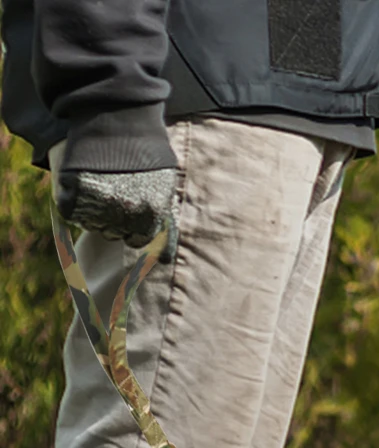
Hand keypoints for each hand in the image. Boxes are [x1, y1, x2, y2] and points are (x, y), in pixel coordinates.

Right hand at [49, 141, 177, 256]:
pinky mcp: (72, 196)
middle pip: (113, 234)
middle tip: (111, 190)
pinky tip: (81, 179)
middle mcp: (127, 216)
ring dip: (92, 210)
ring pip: (92, 225)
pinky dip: (72, 200)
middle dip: (113, 219)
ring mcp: (98, 206)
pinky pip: (70, 211)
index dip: (133, 226)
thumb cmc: (143, 148)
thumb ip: (165, 224)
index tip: (128, 208)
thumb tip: (167, 262)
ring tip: (98, 181)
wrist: (114, 112)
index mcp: (152, 216)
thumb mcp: (163, 185)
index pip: (139, 240)